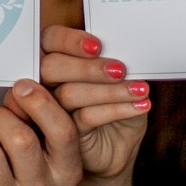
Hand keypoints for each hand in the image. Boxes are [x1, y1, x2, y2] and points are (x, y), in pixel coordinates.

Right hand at [37, 25, 149, 178]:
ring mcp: (51, 109)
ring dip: (108, 91)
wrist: (120, 146)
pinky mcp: (63, 133)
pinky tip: (139, 106)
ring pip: (68, 94)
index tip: (97, 46)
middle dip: (87, 68)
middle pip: (51, 67)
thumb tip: (123, 49)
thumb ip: (112, 61)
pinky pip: (84, 117)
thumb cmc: (116, 105)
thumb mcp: (119, 79)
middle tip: (119, 70)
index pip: (50, 39)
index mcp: (57, 58)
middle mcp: (47, 82)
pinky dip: (116, 109)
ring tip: (138, 90)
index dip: (69, 41)